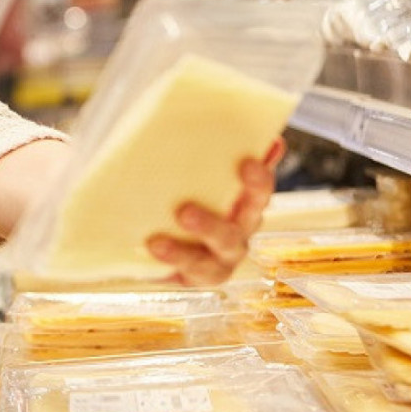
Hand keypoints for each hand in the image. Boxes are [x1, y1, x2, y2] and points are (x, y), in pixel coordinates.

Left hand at [145, 138, 283, 285]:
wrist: (163, 234)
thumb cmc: (195, 195)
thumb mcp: (207, 174)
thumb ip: (225, 152)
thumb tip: (257, 133)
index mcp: (246, 205)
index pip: (260, 191)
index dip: (258, 180)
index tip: (247, 163)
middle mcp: (238, 234)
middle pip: (235, 232)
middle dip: (212, 223)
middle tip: (184, 211)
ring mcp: (219, 261)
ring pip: (209, 262)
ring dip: (183, 252)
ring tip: (157, 243)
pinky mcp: (195, 278)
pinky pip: (185, 275)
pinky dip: (168, 265)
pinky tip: (150, 254)